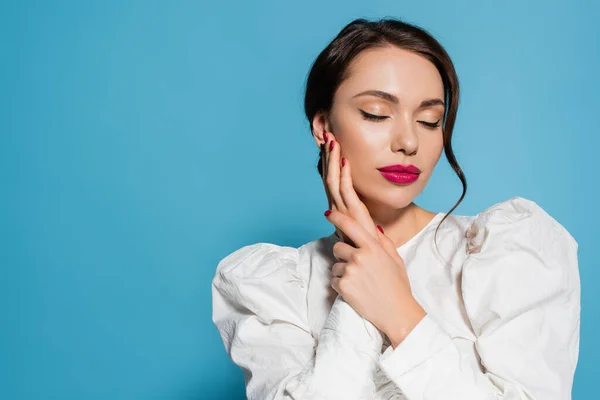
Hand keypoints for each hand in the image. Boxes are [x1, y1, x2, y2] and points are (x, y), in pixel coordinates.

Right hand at [320, 131, 379, 244]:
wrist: (372, 261)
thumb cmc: (368, 245)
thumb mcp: (364, 226)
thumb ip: (362, 216)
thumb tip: (369, 210)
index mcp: (339, 208)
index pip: (331, 180)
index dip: (329, 161)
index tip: (330, 144)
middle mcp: (336, 207)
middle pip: (328, 176)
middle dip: (328, 155)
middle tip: (328, 135)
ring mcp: (343, 210)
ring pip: (334, 180)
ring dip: (333, 160)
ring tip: (333, 142)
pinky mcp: (352, 213)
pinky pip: (346, 190)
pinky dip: (345, 175)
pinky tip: (345, 161)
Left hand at [325, 208, 425, 344]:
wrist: (397, 312)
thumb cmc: (398, 286)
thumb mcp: (395, 259)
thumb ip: (383, 242)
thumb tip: (375, 228)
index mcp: (373, 247)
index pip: (350, 226)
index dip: (337, 217)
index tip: (328, 213)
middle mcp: (360, 257)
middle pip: (337, 247)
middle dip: (342, 255)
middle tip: (355, 266)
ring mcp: (350, 271)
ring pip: (335, 266)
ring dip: (342, 273)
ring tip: (359, 283)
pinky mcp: (343, 286)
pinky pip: (333, 281)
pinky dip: (341, 286)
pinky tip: (355, 291)